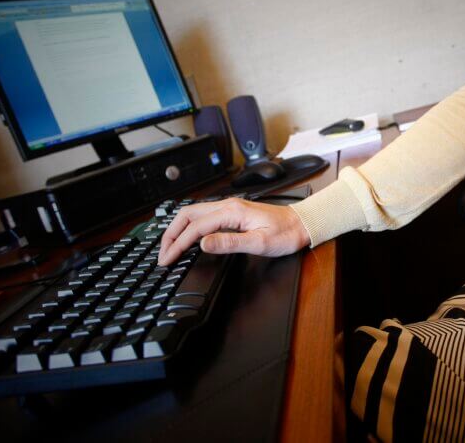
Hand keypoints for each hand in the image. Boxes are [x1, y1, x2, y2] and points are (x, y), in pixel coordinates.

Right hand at [157, 198, 310, 264]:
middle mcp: (227, 205)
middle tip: (162, 254)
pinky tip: (186, 237)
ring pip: (193, 214)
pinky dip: (188, 226)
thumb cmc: (286, 234)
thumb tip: (203, 244)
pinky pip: (203, 216)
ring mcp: (229, 207)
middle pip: (188, 215)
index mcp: (232, 212)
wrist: (302, 224)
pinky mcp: (232, 212)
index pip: (196, 228)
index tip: (168, 259)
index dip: (179, 244)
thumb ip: (230, 243)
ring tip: (169, 247)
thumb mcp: (259, 243)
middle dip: (170, 234)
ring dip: (178, 229)